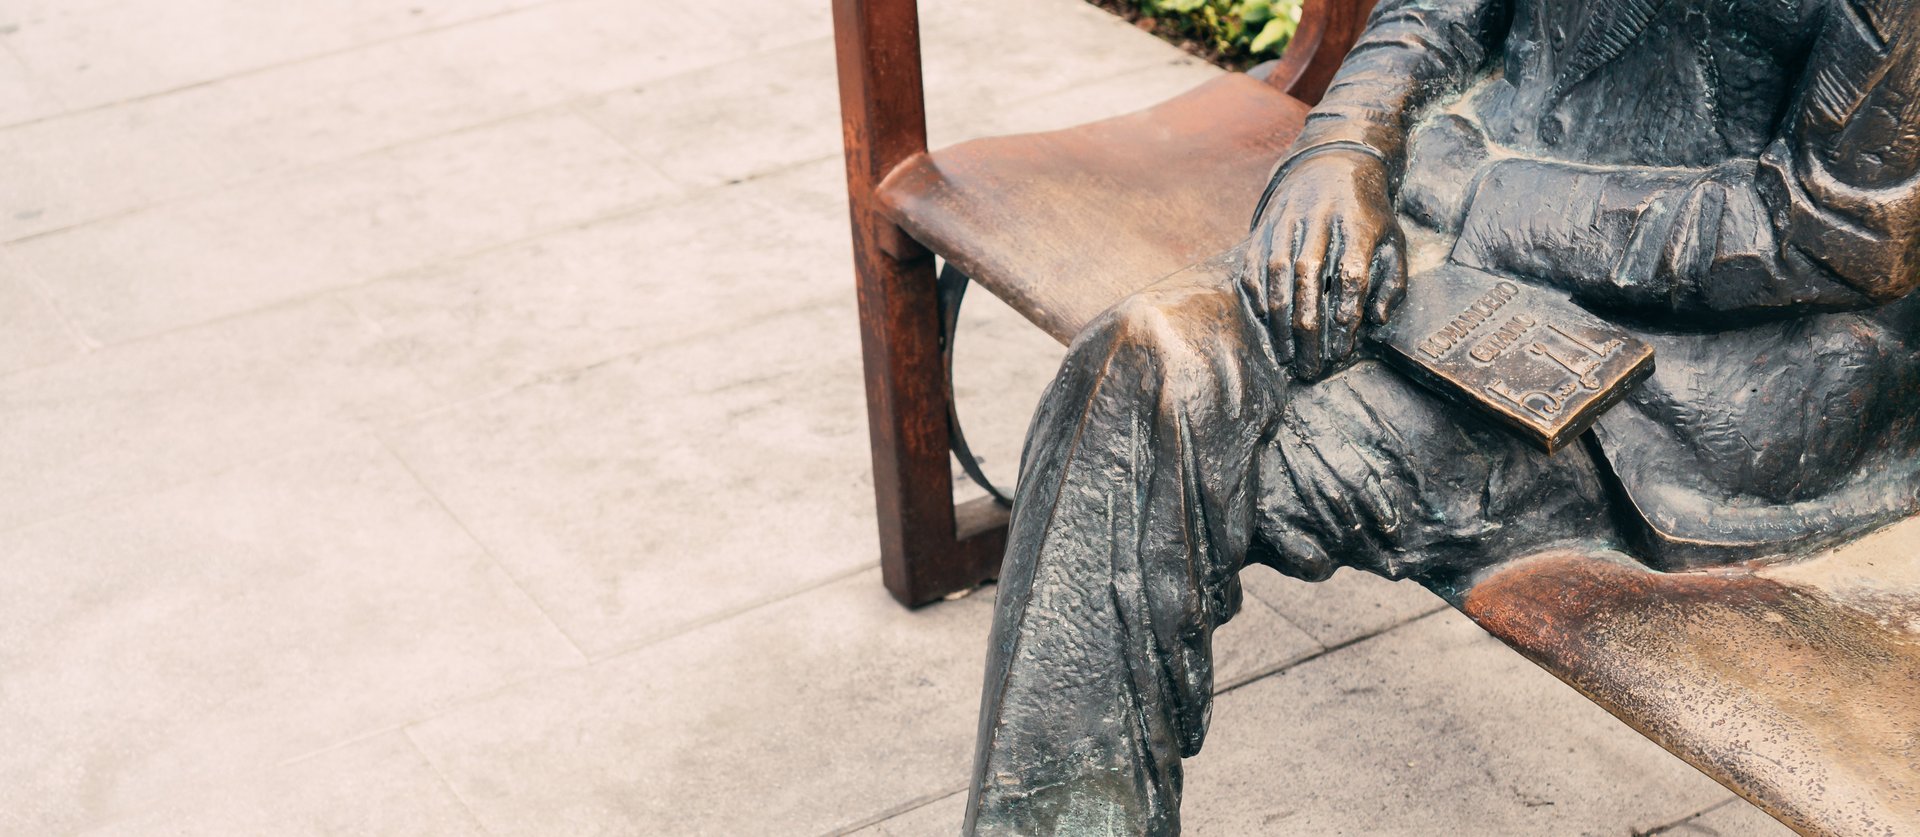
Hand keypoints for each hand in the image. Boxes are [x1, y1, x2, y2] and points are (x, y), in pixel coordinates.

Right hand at [1248, 149, 1406, 380]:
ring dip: (1279, 319)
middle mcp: (1319, 218)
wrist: (1331, 162)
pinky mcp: (1264, 226)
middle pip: (1308, 275)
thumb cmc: (1368, 214)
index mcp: (1357, 223)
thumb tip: (1375, 320)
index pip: (1350, 272)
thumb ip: (1393, 283)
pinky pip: (1254, 265)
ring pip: (1277, 272)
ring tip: (1286, 355)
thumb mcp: (1394, 241)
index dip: (1346, 312)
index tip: (1342, 347)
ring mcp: (1287, 220)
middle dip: (1308, 327)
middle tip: (1310, 367)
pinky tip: (1266, 323)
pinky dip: (1258, 297)